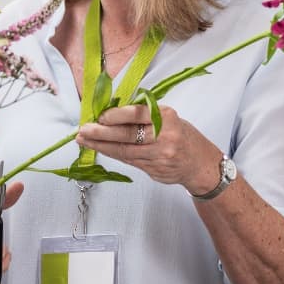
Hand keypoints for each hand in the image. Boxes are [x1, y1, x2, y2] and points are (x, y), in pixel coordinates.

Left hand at [75, 103, 221, 193]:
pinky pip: (128, 160)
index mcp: (166, 117)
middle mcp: (164, 136)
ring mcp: (160, 156)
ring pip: (124, 151)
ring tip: (84, 140)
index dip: (115, 116)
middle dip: (101, 133)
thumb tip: (108, 113)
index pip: (137, 114)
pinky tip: (99, 148)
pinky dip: (112, 153)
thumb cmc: (180, 134)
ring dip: (100, 146)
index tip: (99, 116)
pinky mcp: (154, 170)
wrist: (200, 163)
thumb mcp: (167, 118)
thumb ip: (142, 115)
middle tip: (83, 130)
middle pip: (127, 135)